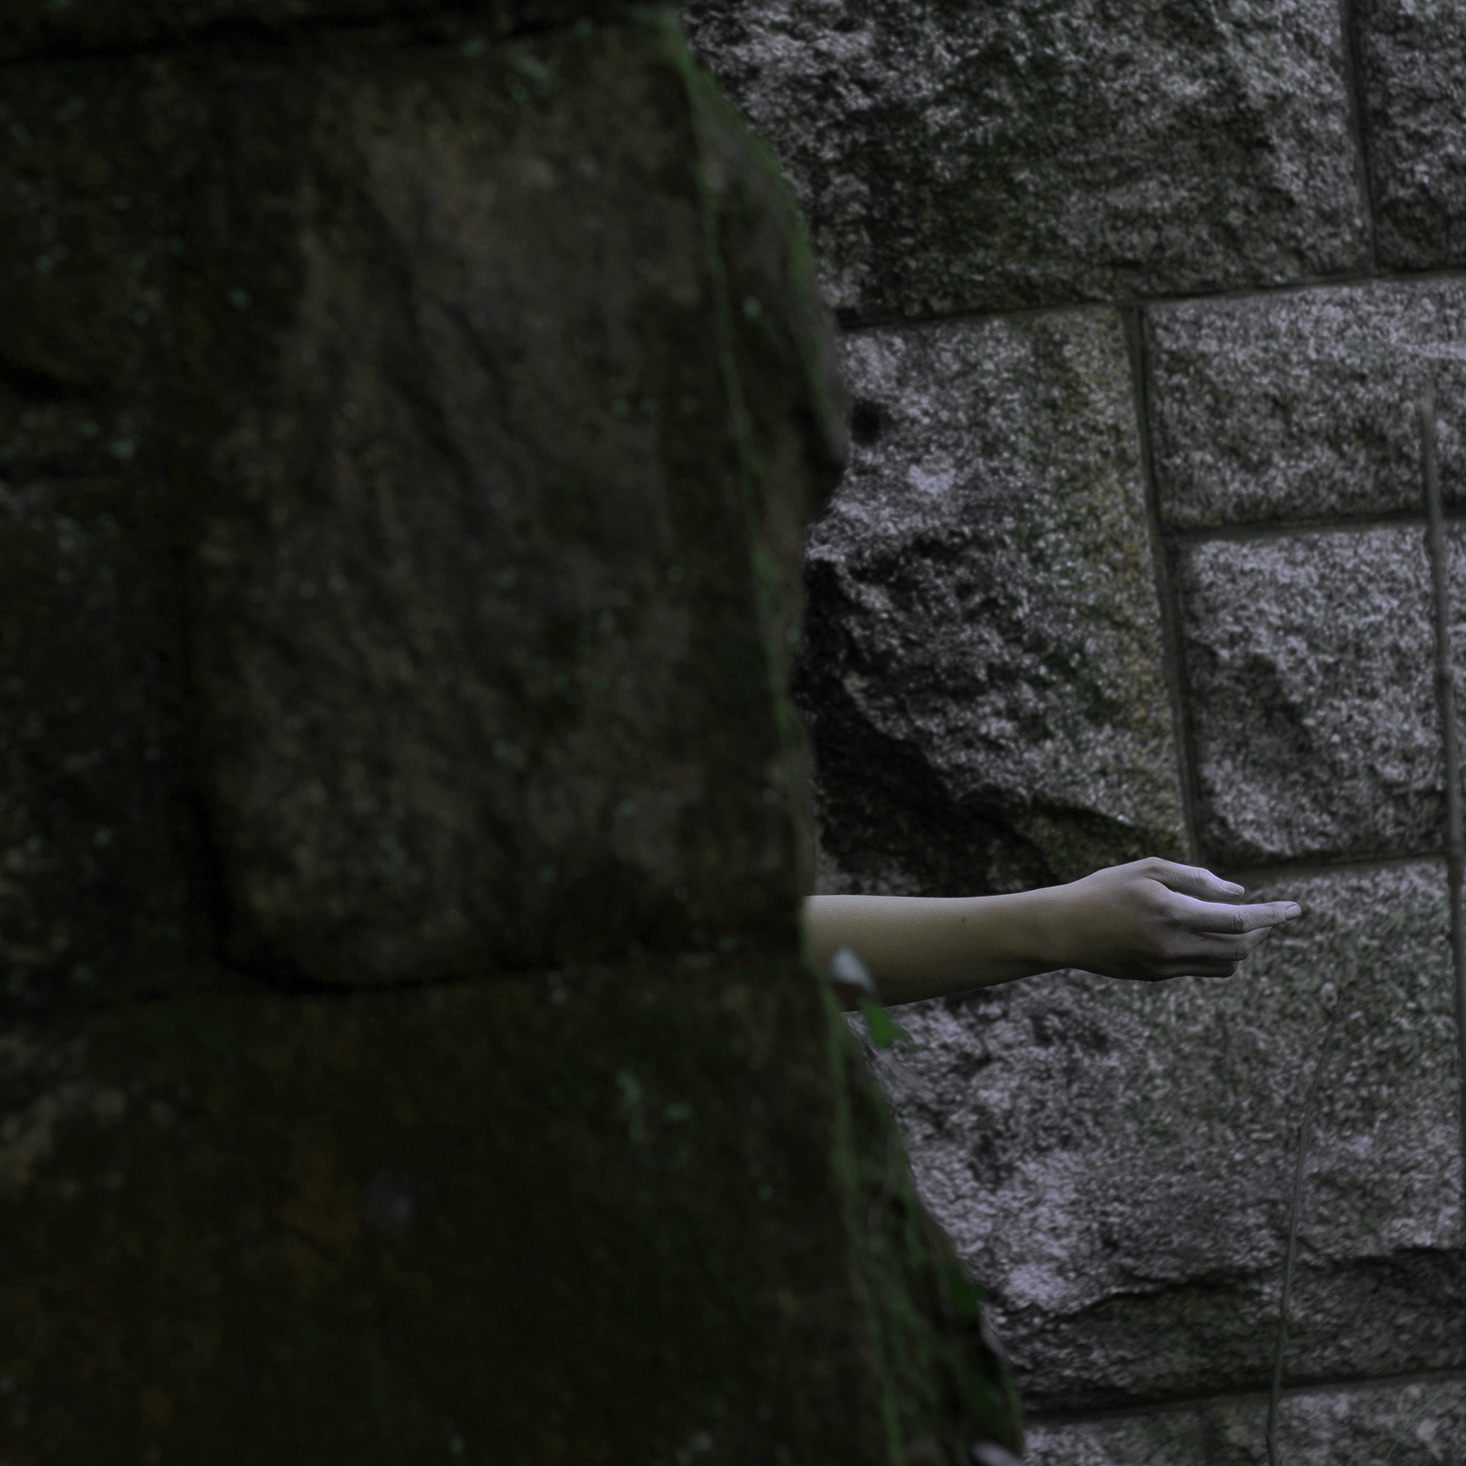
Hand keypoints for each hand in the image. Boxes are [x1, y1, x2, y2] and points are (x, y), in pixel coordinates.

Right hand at [1045, 858, 1301, 979]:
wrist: (1062, 929)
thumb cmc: (1104, 889)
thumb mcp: (1148, 869)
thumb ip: (1196, 878)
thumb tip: (1238, 894)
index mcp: (1172, 913)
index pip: (1238, 921)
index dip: (1272, 915)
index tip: (1296, 909)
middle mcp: (1173, 946)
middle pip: (1239, 948)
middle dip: (1261, 932)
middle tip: (1271, 916)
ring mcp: (1165, 967)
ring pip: (1225, 965)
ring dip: (1241, 947)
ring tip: (1242, 927)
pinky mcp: (1157, 977)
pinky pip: (1201, 969)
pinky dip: (1215, 954)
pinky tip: (1210, 937)